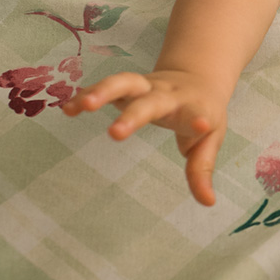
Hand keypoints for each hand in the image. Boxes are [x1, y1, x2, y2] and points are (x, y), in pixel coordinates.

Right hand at [63, 70, 228, 205]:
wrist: (197, 76)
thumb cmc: (204, 112)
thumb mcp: (211, 139)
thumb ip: (202, 169)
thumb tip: (207, 202)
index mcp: (193, 108)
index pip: (197, 114)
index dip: (198, 121)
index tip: (202, 126)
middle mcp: (168, 95)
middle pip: (151, 102)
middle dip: (134, 116)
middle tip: (115, 134)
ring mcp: (146, 87)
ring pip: (125, 82)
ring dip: (104, 91)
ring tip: (84, 105)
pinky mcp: (128, 87)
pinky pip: (105, 87)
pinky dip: (86, 94)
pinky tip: (68, 109)